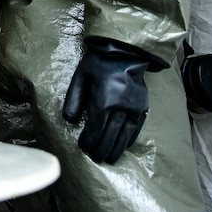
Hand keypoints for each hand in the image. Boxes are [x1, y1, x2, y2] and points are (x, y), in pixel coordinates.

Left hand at [63, 39, 153, 163]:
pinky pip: (136, 128)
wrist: (125, 53)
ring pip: (124, 136)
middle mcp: (121, 108)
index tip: (83, 148)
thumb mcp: (80, 78)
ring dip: (116, 149)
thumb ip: (73, 100)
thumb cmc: (98, 64)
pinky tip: (124, 146)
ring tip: (109, 158)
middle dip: (101, 149)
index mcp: (104, 101)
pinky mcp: (143, 107)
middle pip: (110, 136)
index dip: (89, 141)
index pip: (96, 129)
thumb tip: (69, 120)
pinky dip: (129, 139)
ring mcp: (134, 109)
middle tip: (95, 157)